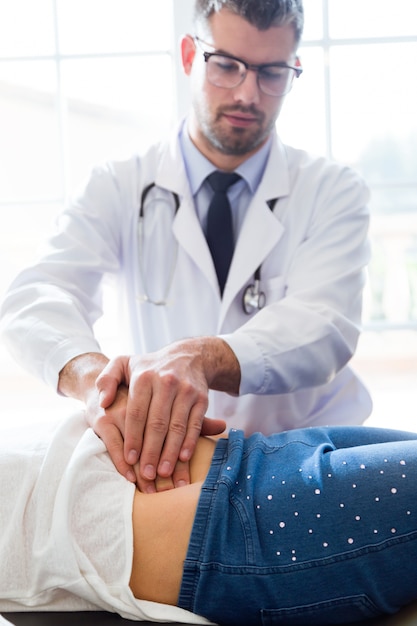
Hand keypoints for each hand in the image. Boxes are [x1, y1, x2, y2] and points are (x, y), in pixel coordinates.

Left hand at [96, 339, 228, 488]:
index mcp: (144, 377)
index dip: (133, 438)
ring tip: (164, 473)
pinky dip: (190, 441)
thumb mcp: (123, 364)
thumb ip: (106, 380)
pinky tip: (183, 458)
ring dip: (171, 452)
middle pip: (158, 423)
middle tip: (147, 475)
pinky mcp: (202, 398)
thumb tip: (102, 402)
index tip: (129, 460)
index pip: (136, 413)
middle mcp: (166, 382)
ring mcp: (186, 390)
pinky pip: (195, 423)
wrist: (188, 355)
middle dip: (152, 452)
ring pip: (177, 426)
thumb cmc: (149, 366)